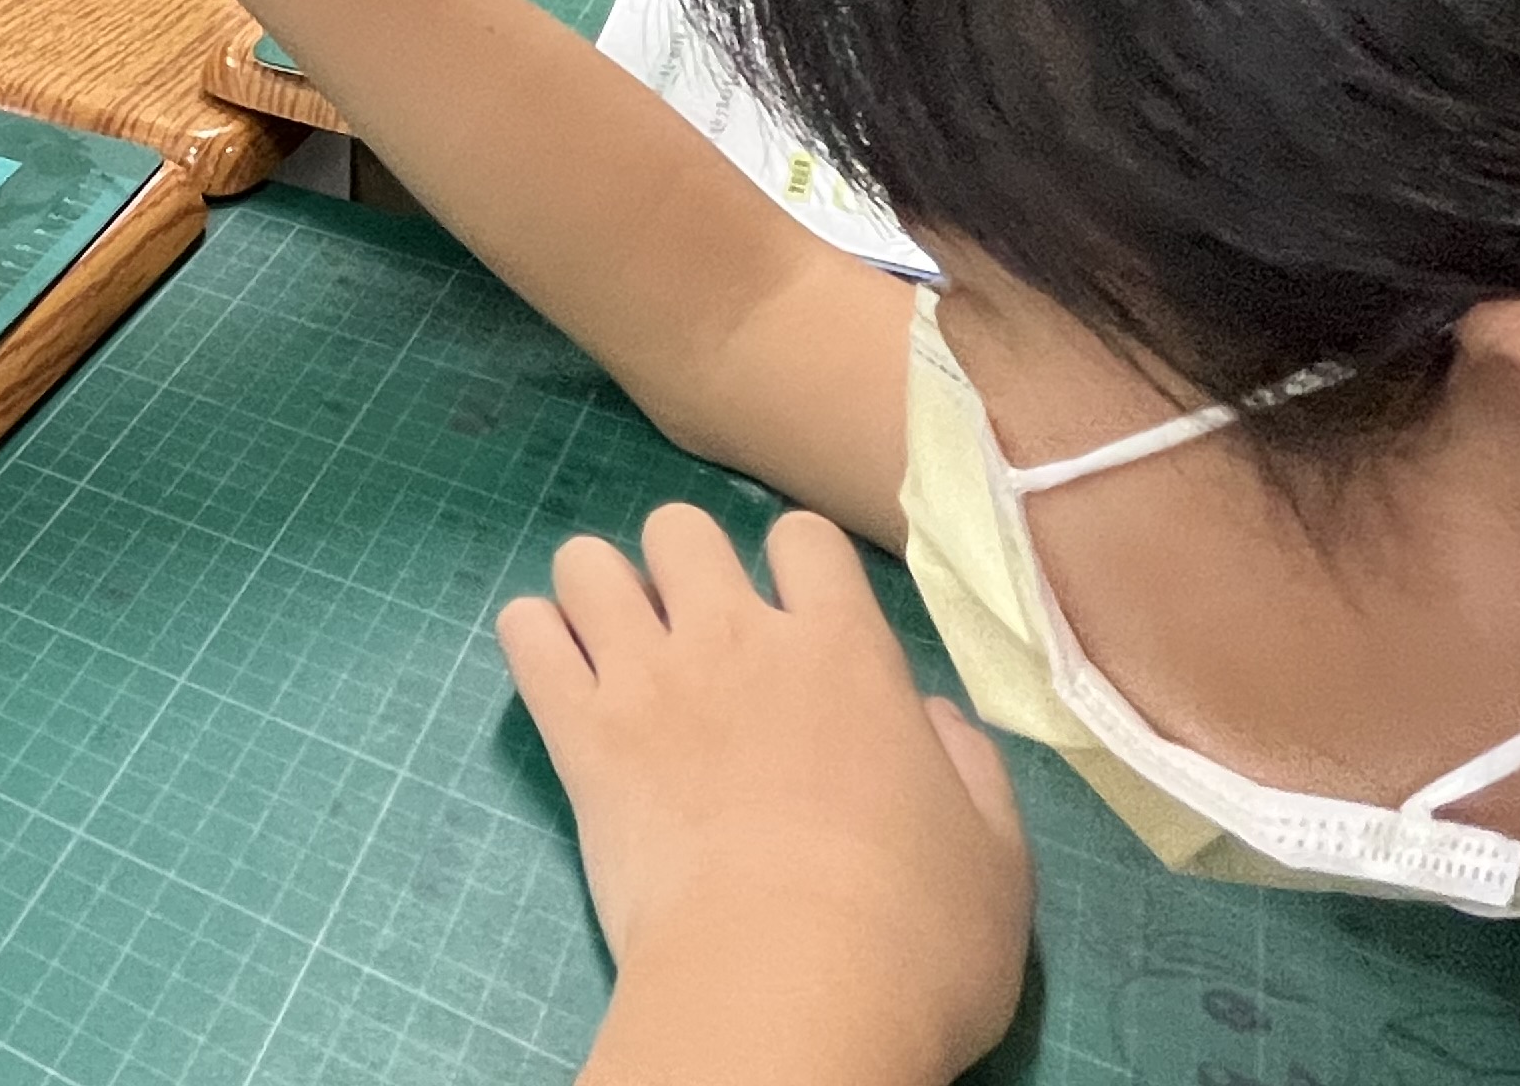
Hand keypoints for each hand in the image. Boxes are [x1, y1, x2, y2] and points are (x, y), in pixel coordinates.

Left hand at [503, 506, 1029, 1085]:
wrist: (789, 992)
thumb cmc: (915, 938)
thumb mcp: (994, 856)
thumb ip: (967, 769)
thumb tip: (929, 718)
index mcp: (845, 651)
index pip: (802, 537)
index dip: (797, 568)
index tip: (800, 620)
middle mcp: (738, 638)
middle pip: (679, 528)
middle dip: (681, 568)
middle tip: (696, 639)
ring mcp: (650, 679)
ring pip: (589, 563)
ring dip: (599, 595)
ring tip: (617, 653)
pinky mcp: (580, 736)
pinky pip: (525, 634)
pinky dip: (535, 641)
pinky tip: (561, 684)